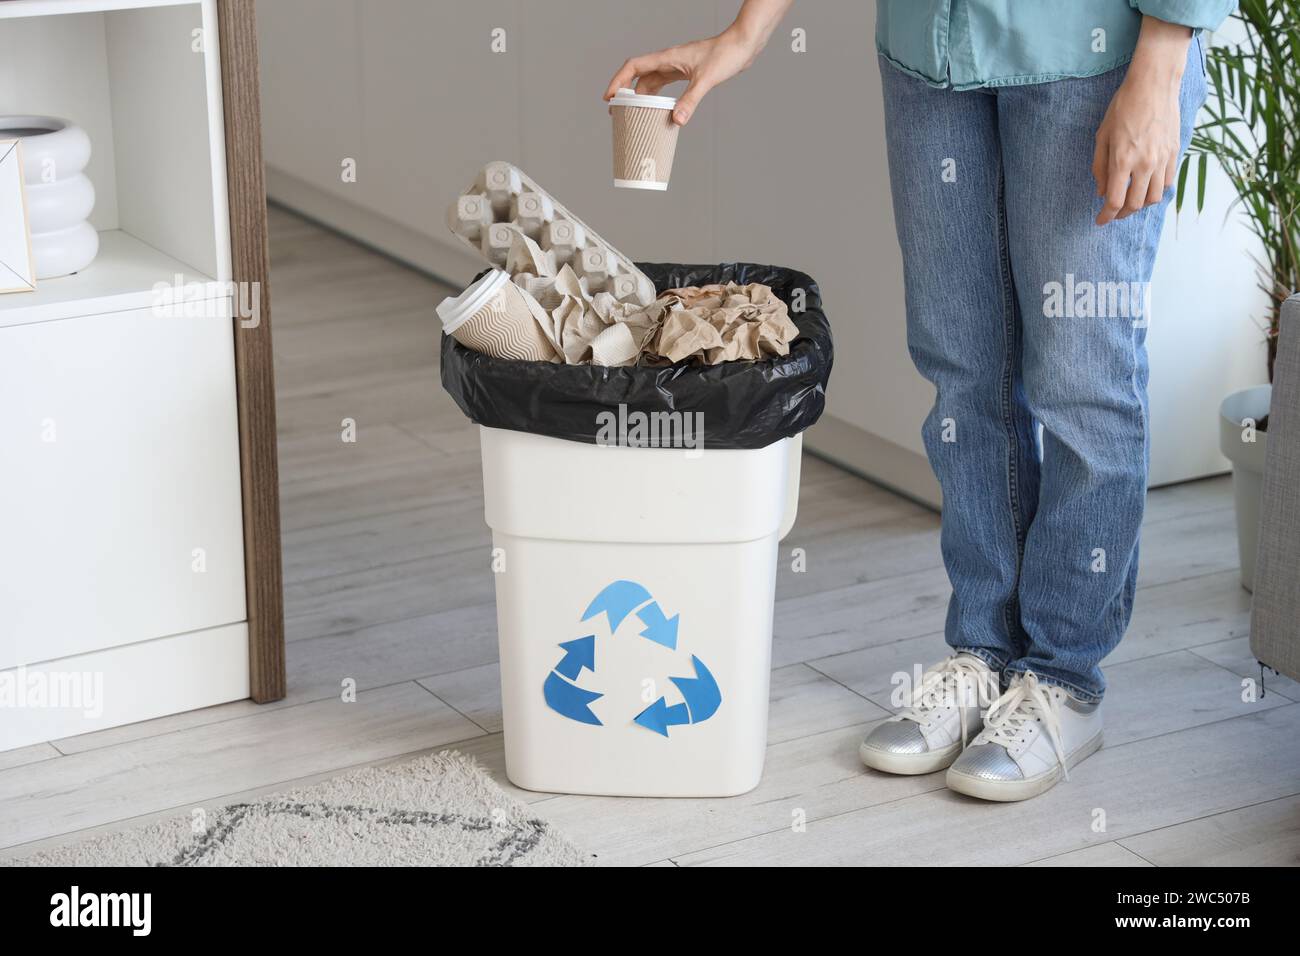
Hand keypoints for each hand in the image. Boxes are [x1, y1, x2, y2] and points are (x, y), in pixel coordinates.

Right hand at [603, 31, 760, 125]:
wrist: (743, 45)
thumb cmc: (726, 55)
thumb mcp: (706, 79)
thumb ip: (690, 100)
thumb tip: (676, 121)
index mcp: (667, 59)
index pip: (634, 67)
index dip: (618, 81)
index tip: (609, 97)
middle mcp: (669, 62)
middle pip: (639, 77)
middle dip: (626, 94)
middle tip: (617, 113)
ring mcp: (677, 67)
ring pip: (651, 82)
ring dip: (640, 96)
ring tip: (633, 114)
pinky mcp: (687, 73)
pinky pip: (665, 85)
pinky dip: (658, 97)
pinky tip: (659, 109)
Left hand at [1092, 17, 1190, 224]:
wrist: (1153, 85)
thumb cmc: (1123, 107)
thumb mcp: (1102, 137)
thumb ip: (1100, 168)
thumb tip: (1101, 192)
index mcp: (1122, 160)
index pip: (1114, 201)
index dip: (1106, 216)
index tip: (1100, 221)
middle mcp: (1145, 164)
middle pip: (1135, 204)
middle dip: (1122, 214)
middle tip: (1113, 213)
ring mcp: (1162, 159)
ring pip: (1155, 198)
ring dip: (1141, 205)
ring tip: (1130, 202)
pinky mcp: (1174, 153)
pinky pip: (1168, 183)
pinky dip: (1156, 191)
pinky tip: (1147, 187)